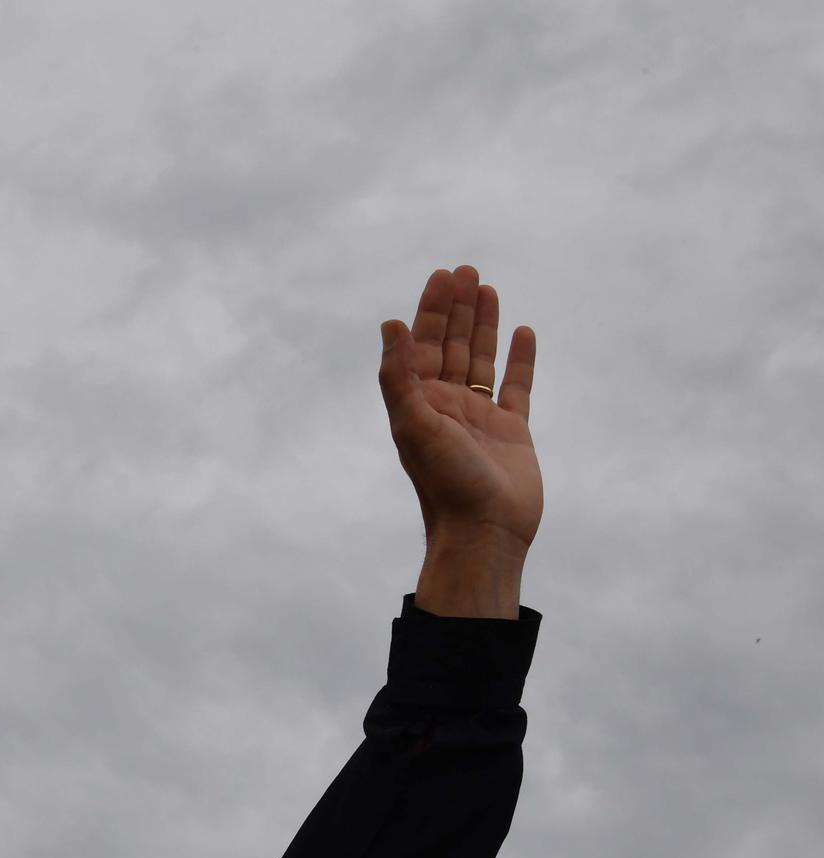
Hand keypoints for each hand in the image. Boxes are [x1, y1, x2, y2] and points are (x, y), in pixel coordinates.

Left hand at [377, 266, 540, 553]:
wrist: (483, 532)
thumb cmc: (444, 483)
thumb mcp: (413, 425)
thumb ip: (399, 376)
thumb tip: (390, 324)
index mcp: (420, 403)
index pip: (423, 345)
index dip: (431, 310)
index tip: (442, 276)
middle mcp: (446, 407)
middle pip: (452, 345)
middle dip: (457, 308)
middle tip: (465, 270)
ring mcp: (480, 418)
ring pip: (482, 359)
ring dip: (484, 325)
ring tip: (487, 287)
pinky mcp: (512, 431)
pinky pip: (517, 386)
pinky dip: (520, 359)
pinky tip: (523, 331)